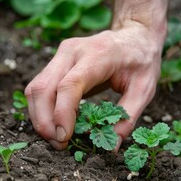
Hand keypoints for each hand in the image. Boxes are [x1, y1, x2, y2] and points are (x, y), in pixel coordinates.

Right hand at [25, 22, 163, 150]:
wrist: (134, 34)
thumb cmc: (141, 60)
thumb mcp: (145, 89)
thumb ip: (128, 116)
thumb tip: (110, 146)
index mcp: (97, 55)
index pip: (69, 85)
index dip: (62, 114)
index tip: (65, 138)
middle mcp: (72, 51)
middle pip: (44, 87)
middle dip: (45, 121)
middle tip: (59, 144)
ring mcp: (61, 54)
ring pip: (35, 88)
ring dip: (39, 117)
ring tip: (55, 138)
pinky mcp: (56, 61)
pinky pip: (39, 87)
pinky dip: (41, 108)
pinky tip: (53, 123)